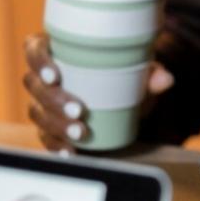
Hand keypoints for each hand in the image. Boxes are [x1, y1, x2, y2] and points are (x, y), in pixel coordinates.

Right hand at [21, 33, 174, 152]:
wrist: (127, 98)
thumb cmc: (126, 73)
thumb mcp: (139, 70)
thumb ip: (152, 73)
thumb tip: (165, 80)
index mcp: (59, 50)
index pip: (35, 49)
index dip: (39, 61)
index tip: (55, 76)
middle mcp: (44, 76)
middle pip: (34, 85)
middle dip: (53, 100)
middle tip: (78, 110)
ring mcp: (43, 101)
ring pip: (37, 112)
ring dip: (55, 124)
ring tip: (80, 132)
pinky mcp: (48, 125)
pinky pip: (44, 136)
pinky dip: (55, 145)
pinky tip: (68, 151)